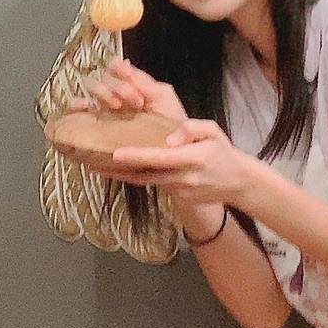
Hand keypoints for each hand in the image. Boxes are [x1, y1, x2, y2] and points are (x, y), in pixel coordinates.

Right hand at [73, 58, 186, 123]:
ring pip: (89, 90)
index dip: (119, 69)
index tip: (129, 77)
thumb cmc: (170, 129)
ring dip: (102, 93)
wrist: (171, 156)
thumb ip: (143, 79)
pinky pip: (77, 113)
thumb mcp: (163, 97)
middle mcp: (115, 98)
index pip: (114, 69)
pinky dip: (76, 106)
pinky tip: (85, 107)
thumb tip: (123, 62)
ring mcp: (104, 112)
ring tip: (116, 106)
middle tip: (133, 101)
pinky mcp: (94, 129)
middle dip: (117, 86)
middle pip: (102, 77)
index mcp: (130, 88)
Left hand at [107, 119, 256, 206]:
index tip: (115, 153)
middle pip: (144, 175)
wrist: (238, 183)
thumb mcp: (214, 132)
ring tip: (96, 166)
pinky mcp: (177, 198)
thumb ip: (193, 129)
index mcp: (192, 159)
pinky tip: (120, 170)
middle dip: (117, 169)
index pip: (159, 157)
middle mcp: (182, 178)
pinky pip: (152, 185)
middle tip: (90, 161)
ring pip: (144, 182)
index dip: (136, 156)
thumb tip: (170, 137)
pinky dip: (135, 177)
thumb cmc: (223, 152)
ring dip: (121, 175)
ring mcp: (179, 191)